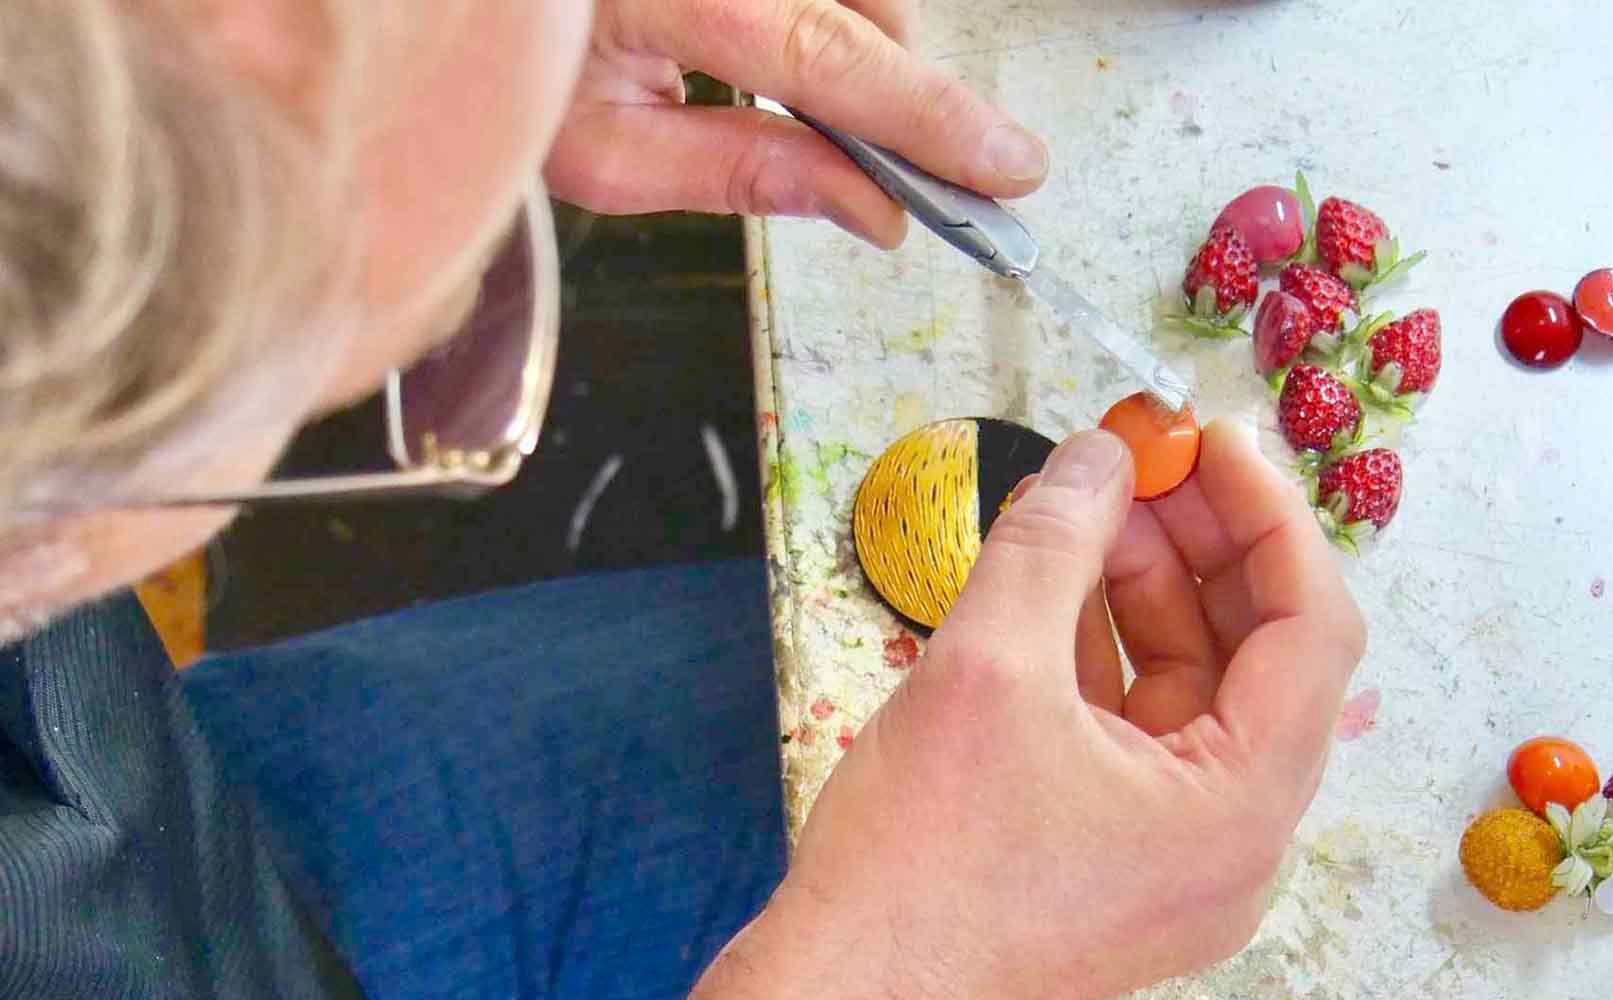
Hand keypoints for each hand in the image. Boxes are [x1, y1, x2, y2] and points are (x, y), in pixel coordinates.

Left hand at [543, 0, 1048, 246]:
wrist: (447, 0)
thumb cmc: (505, 71)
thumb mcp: (604, 154)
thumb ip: (740, 174)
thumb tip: (868, 209)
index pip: (833, 61)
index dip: (931, 121)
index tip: (1008, 166)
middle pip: (860, 6)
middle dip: (889, 93)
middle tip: (889, 171)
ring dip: (852, 43)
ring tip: (786, 97)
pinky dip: (820, 10)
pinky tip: (768, 47)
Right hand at [777, 420, 1366, 999]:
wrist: (838, 998)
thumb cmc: (915, 853)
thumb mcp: (984, 666)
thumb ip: (1055, 541)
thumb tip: (1098, 455)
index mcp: (1241, 811)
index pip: (1312, 630)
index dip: (1267, 516)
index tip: (1206, 437)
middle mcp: (1238, 852)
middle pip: (1256, 664)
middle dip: (1198, 551)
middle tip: (1136, 463)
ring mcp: (1181, 875)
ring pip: (1193, 704)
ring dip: (1145, 602)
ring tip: (1080, 515)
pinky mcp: (1124, 881)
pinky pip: (1143, 752)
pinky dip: (1108, 671)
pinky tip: (1057, 598)